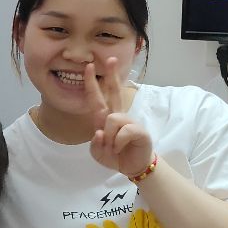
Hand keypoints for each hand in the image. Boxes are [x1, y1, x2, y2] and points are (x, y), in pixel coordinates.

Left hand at [84, 58, 152, 176]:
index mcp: (105, 118)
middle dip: (112, 75)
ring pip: (112, 118)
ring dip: (109, 137)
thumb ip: (95, 144)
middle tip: (111, 59)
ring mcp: (129, 121)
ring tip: (113, 148)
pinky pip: (123, 131)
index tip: (89, 67)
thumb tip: (100, 132)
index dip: (92, 83)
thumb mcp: (98, 153)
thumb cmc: (116, 156)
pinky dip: (118, 143)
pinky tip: (121, 148)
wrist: (133, 167)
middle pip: (114, 91)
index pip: (97, 97)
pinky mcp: (139, 130)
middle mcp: (117, 116)